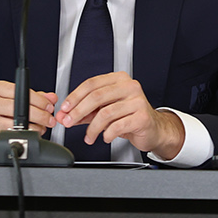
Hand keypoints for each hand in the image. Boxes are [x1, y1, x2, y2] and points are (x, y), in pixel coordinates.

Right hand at [0, 81, 53, 155]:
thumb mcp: (10, 96)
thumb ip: (33, 96)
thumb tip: (51, 98)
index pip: (21, 92)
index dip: (40, 101)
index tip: (48, 106)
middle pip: (20, 110)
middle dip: (40, 116)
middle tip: (49, 120)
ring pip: (16, 127)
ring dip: (34, 129)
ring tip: (39, 129)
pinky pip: (8, 139)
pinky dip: (21, 139)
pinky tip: (25, 136)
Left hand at [54, 71, 184, 159]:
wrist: (153, 129)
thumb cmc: (130, 117)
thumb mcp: (105, 111)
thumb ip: (85, 112)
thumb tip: (65, 116)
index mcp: (119, 79)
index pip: (91, 84)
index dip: (74, 96)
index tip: (64, 108)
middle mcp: (129, 87)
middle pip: (96, 96)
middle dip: (78, 111)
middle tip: (68, 122)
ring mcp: (137, 101)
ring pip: (105, 113)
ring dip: (92, 128)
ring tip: (89, 136)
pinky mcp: (142, 117)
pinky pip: (117, 126)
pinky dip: (107, 134)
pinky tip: (105, 137)